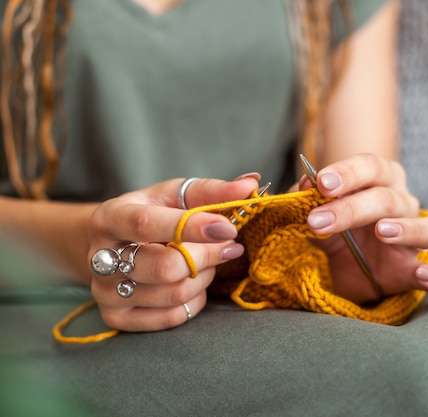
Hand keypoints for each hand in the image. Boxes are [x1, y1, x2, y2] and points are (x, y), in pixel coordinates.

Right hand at [88, 174, 259, 331]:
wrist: (121, 245)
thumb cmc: (156, 214)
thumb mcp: (179, 195)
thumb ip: (213, 191)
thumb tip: (250, 185)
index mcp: (110, 217)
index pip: (147, 224)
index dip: (192, 227)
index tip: (229, 227)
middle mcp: (99, 257)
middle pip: (164, 266)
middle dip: (207, 256)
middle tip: (226, 245)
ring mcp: (105, 292)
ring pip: (172, 294)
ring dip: (204, 277)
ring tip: (207, 261)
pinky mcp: (117, 318)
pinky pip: (171, 317)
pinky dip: (194, 299)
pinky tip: (193, 282)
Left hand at [301, 154, 427, 303]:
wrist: (349, 271)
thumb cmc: (338, 231)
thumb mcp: (318, 214)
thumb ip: (309, 200)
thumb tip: (304, 185)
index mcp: (380, 181)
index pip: (371, 166)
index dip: (347, 172)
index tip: (321, 183)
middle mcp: (404, 205)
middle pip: (389, 199)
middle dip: (351, 208)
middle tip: (319, 221)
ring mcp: (417, 239)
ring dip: (408, 228)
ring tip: (381, 232)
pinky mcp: (417, 272)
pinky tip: (422, 274)